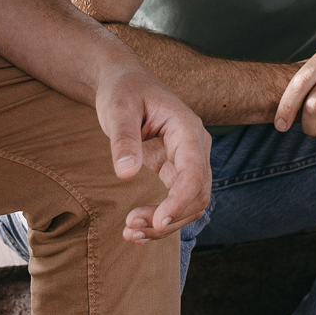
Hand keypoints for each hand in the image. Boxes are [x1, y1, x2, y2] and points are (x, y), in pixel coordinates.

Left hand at [93, 57, 212, 241]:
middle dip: (169, 218)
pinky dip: (161, 219)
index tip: (157, 222)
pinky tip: (138, 231)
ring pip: (191, 204)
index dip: (179, 201)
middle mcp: (195, 147)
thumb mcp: (118, 109)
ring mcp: (188, 160)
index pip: (194, 173)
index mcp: (187, 129)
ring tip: (130, 232)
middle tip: (130, 228)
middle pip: (198, 195)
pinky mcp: (175, 170)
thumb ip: (123, 140)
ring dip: (165, 225)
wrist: (124, 82)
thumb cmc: (123, 90)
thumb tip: (126, 174)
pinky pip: (177, 202)